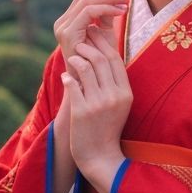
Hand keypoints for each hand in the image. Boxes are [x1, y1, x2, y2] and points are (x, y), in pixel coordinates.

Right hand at [53, 0, 126, 69]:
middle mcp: (62, 22)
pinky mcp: (68, 34)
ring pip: (87, 0)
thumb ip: (107, 16)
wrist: (87, 87)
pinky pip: (88, 12)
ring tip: (124, 2)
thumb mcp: (105, 35)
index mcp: (69, 20)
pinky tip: (119, 12)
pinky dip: (105, 9)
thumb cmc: (98, 63)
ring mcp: (63, 27)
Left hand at [62, 24, 132, 192]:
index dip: (104, 44)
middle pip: (101, 60)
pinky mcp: (82, 111)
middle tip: (80, 41)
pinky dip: (67, 77)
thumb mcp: (120, 104)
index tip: (95, 36)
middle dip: (89, 46)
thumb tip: (105, 55)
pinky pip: (73, 85)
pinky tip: (65, 77)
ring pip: (86, 68)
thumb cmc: (108, 127)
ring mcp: (98, 104)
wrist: (100, 156)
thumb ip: (115, 82)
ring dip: (77, 59)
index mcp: (126, 93)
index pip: (115, 59)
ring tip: (72, 58)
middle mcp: (114, 96)